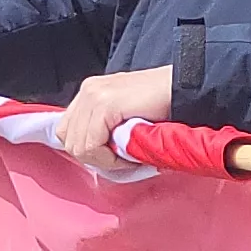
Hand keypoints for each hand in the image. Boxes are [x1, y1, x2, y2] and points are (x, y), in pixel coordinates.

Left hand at [55, 66, 175, 170]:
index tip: (112, 156)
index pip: (66, 131)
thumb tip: (90, 155)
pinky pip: (92, 146)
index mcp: (89, 91)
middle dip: (93, 158)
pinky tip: (129, 154)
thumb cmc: (162, 105)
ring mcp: (93, 96)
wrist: (184, 90)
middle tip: (121, 159)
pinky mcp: (104, 104)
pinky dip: (109, 158)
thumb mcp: (124, 114)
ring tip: (126, 156)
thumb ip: (104, 127)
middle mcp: (87, 90)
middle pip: (68, 140)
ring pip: (78, 147)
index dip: (87, 150)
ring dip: (102, 160)